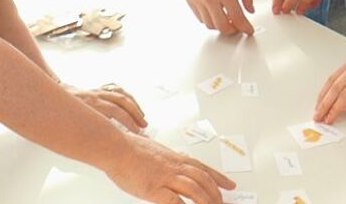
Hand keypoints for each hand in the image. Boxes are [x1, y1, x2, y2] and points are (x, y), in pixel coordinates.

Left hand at [65, 82, 146, 133]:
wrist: (52, 92)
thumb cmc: (59, 112)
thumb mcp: (73, 122)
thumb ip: (89, 128)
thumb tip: (102, 140)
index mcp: (90, 104)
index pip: (116, 111)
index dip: (128, 122)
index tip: (137, 132)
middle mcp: (96, 96)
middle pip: (122, 102)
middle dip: (135, 114)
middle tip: (143, 126)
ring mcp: (97, 91)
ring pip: (121, 94)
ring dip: (134, 105)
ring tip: (141, 116)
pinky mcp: (97, 89)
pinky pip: (115, 89)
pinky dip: (125, 96)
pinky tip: (130, 103)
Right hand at [104, 133, 234, 203]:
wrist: (116, 147)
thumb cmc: (129, 149)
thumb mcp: (154, 151)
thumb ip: (165, 159)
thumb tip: (170, 164)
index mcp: (175, 158)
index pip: (203, 168)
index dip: (219, 178)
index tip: (230, 185)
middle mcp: (175, 166)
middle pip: (203, 180)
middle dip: (216, 193)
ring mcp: (166, 177)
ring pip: (195, 189)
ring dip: (206, 201)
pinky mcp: (155, 188)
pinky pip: (175, 201)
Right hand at [177, 0, 254, 34]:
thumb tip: (250, 9)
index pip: (238, 18)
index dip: (245, 27)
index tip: (249, 30)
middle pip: (223, 27)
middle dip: (233, 30)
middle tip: (238, 27)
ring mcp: (198, 0)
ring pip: (210, 24)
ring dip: (220, 26)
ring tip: (227, 19)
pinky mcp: (189, 0)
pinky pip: (200, 17)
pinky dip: (209, 19)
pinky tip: (215, 13)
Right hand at [314, 42, 345, 123]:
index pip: (345, 96)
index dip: (335, 109)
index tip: (329, 119)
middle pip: (334, 90)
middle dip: (324, 105)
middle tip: (318, 116)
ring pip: (331, 80)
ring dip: (322, 95)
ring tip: (317, 107)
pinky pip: (334, 73)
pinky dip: (327, 84)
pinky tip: (325, 91)